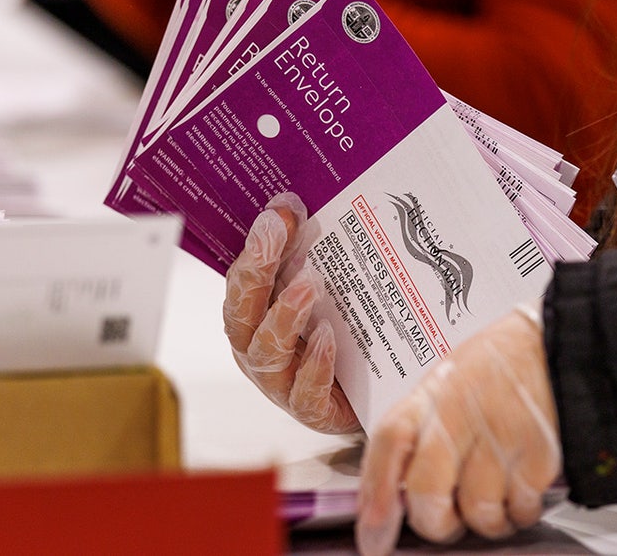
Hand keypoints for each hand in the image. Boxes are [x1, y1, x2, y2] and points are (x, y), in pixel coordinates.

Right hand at [222, 193, 360, 434]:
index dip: (256, 246)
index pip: (241, 281)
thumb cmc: (341, 339)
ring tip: (310, 283)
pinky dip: (314, 364)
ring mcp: (281, 384)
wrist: (375, 397)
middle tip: (277, 231)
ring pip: (265, 353)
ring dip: (284, 313)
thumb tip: (297, 205)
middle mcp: (257, 350)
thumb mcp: (324, 291)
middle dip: (256, 269)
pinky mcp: (312, 412)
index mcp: (253, 319)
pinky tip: (328, 337)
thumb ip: (307, 254)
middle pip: (242, 313)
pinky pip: (304, 394)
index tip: (280, 211)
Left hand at [355, 310, 561, 554]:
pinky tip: (522, 490)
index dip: (376, 492)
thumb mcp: (447, 386)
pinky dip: (521, 512)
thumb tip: (392, 493)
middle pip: (427, 491)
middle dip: (435, 523)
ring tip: (494, 501)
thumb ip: (420, 433)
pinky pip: (521, 507)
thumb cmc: (499, 369)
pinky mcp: (539, 452)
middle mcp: (459, 412)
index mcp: (430, 396)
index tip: (373, 533)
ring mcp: (500, 433)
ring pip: (478, 511)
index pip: (390, 442)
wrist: (559, 345)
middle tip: (447, 521)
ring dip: (486, 521)